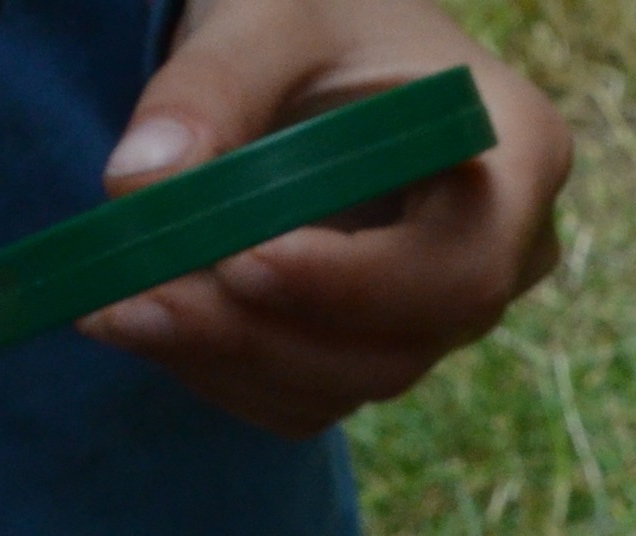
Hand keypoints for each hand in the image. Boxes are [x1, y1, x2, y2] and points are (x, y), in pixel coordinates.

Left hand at [79, 0, 569, 434]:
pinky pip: (302, 398)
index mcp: (519, 155)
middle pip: (398, 348)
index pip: (459, 267)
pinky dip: (219, 372)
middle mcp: (501, 256)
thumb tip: (139, 182)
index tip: (240, 258)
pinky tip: (150, 316)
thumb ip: (210, 86)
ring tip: (115, 304)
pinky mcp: (376, 352)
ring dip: (220, 357)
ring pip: (339, 385)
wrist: (321, 57)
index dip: (353, 284)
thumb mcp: (270, 14)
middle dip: (260, 334)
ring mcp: (440, 318)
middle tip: (139, 299)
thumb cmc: (321, 15)